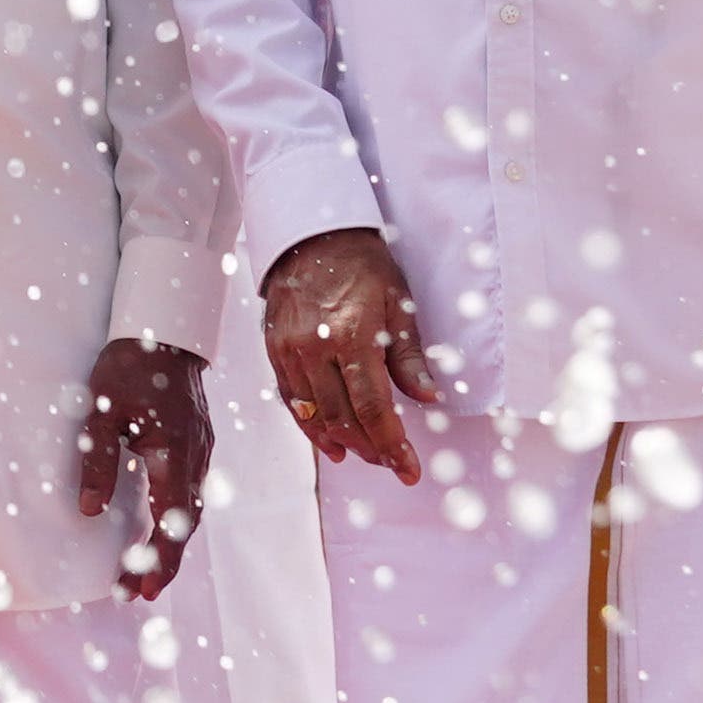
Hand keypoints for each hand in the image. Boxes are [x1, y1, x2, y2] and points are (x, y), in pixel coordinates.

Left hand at [72, 338, 215, 598]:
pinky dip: (173, 519)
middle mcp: (195, 457)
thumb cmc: (129, 367)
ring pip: (188, 510)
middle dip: (162, 560)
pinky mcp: (195, 446)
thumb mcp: (101, 411)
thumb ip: (97, 460)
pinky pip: (188, 492)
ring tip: (141, 573)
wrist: (165, 331)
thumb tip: (88, 511)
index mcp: (176, 451)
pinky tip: (156, 531)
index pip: (172, 518)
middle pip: (184, 523)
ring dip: (168, 542)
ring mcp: (200, 452)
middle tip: (135, 593)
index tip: (144, 586)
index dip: (160, 556)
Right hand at [260, 228, 448, 484]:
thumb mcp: (398, 303)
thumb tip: (428, 398)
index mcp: (352, 335)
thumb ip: (409, 356)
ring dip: (343, 442)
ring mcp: (290, 351)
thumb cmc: (362, 264)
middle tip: (394, 462)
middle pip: (344, 419)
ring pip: (315, 416)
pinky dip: (311, 427)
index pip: (373, 408)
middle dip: (372, 448)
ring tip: (367, 455)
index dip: (393, 445)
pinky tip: (331, 443)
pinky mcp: (274, 350)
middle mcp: (315, 348)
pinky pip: (292, 401)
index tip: (408, 469)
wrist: (312, 233)